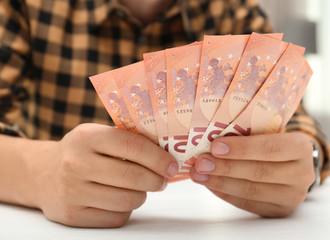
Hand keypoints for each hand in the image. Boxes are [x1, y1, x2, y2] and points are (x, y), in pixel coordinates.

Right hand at [33, 123, 177, 226]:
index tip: (171, 165)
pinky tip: (121, 199)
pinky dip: (126, 210)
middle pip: (133, 177)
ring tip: (140, 188)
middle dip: (156, 180)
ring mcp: (72, 191)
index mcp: (86, 136)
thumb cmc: (80, 152)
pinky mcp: (72, 215)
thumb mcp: (97, 135)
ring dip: (142, 195)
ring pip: (127, 201)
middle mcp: (76, 163)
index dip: (158, 158)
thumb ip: (127, 141)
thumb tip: (166, 154)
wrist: (42, 174)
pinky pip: (116, 218)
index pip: (133, 146)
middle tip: (161, 179)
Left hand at [189, 132, 315, 217]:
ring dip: (220, 182)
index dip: (242, 148)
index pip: (270, 148)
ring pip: (251, 191)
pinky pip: (247, 203)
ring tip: (198, 174)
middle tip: (200, 162)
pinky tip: (210, 184)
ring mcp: (293, 195)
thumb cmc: (273, 142)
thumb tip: (209, 137)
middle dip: (225, 167)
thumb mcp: (268, 132)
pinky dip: (225, 193)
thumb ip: (247, 133)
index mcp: (301, 147)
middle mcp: (302, 173)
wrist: (290, 163)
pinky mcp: (280, 210)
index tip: (215, 146)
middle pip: (259, 172)